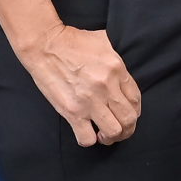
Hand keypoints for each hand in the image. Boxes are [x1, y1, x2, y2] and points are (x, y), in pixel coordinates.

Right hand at [25, 21, 140, 145]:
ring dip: (112, 137)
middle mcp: (106, 87)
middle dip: (128, 129)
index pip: (136, 100)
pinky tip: (87, 132)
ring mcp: (89, 101)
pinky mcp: (72, 111)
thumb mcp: (104, 41)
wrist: (44, 44)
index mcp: (117, 69)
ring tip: (105, 134)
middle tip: (121, 130)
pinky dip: (89, 139)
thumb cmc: (72, 42)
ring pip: (113, 132)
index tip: (128, 114)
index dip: (134, 111)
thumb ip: (117, 59)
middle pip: (129, 119)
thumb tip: (123, 73)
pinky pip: (87, 138)